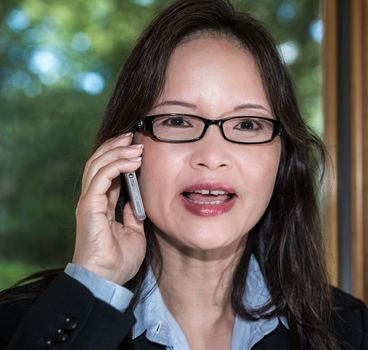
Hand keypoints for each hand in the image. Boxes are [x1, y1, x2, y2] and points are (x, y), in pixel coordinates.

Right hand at [73, 133, 146, 284]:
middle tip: (134, 136)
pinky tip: (132, 161)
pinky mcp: (89, 206)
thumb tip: (138, 201)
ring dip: (117, 152)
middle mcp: (93, 199)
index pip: (107, 172)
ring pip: (97, 165)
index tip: (137, 146)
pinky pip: (101, 178)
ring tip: (135, 145)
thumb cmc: (119, 260)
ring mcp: (90, 202)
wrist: (107, 279)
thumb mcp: (134, 232)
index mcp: (102, 204)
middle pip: (99, 163)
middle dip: (116, 147)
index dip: (119, 156)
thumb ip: (133, 214)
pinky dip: (116, 165)